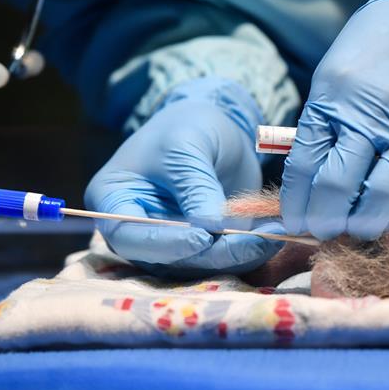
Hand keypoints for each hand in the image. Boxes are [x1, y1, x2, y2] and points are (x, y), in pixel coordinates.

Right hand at [85, 78, 282, 274]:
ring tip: (273, 234)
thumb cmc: (189, 125)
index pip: (129, 236)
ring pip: (200, 265)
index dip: (165, 243)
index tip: (202, 238)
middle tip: (253, 239)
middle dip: (213, 253)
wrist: (217, 124)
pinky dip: (249, 251)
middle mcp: (138, 229)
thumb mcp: (187, 146)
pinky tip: (273, 235)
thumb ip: (195, 186)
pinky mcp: (204, 246)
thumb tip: (210, 228)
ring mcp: (171, 242)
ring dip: (238, 255)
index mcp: (115, 200)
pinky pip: (223, 258)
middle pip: (168, 258)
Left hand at [281, 0, 388, 240]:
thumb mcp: (337, 72)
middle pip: (337, 190)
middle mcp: (368, 115)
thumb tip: (312, 178)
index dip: (297, 203)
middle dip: (325, 222)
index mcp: (331, 98)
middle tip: (324, 230)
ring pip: (382, 200)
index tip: (296, 220)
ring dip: (365, 222)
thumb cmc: (382, 42)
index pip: (304, 167)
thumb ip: (325, 121)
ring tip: (359, 224)